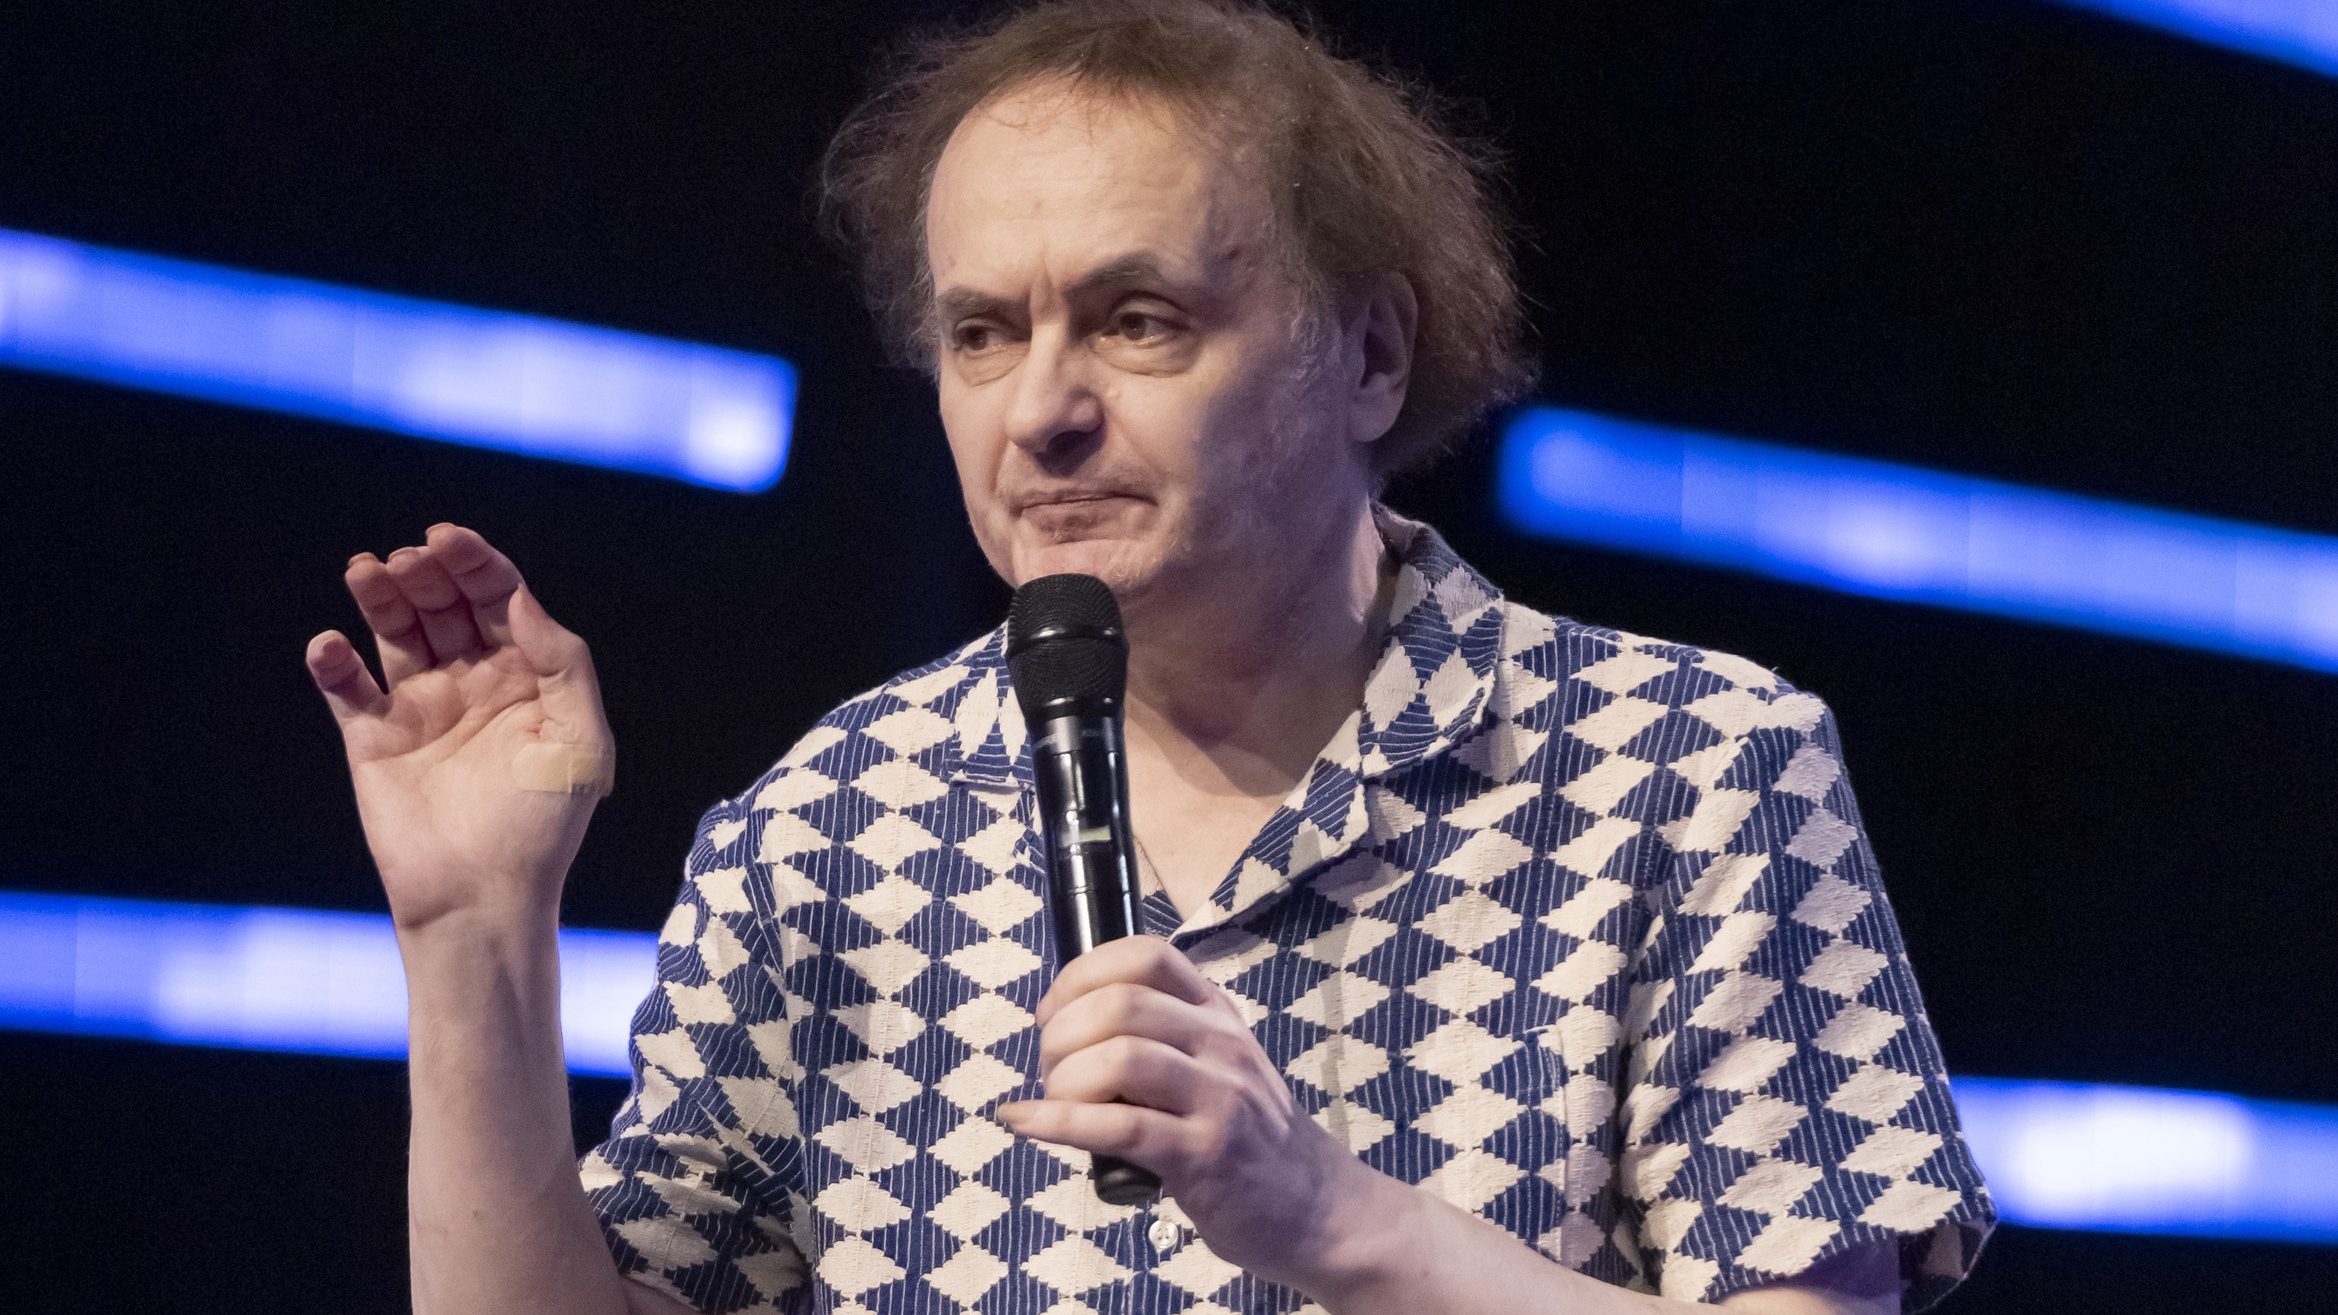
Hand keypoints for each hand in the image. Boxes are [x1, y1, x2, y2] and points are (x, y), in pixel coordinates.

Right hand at [305, 524, 611, 932]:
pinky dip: (333, 661)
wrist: (482, 898)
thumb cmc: (542, 827)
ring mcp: (420, 706)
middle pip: (444, 603)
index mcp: (526, 675)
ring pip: (395, 631)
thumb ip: (563, 664)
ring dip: (379, 595)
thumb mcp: (580, 743)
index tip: (446, 538)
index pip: (499, 598)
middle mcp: (473, 680)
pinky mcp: (372, 738)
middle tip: (408, 561)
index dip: (475, 561)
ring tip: (367, 571)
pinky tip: (330, 645)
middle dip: (427, 573)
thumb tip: (522, 599)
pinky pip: (347, 686)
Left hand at [996, 936, 1387, 1295]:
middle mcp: (1221, 1044)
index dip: (1081, 974)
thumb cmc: (1251, 1138)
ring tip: (1054, 1103)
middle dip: (1061, 1033)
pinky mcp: (1204, 1156)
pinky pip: (1117, 1127)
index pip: (1145, 956)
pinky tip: (1025, 1124)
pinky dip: (1055, 1123)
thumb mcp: (1220, 1067)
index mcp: (1217, 1014)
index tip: (1053, 1013)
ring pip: (1118, 1059)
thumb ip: (1164, 1039)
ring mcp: (1218, 1099)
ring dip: (1062, 1080)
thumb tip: (1068, 1026)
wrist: (1319, 1210)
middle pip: (1120, 1004)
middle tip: (1049, 1070)